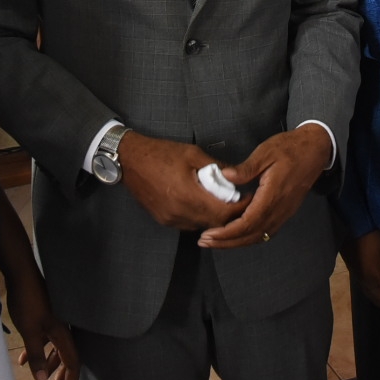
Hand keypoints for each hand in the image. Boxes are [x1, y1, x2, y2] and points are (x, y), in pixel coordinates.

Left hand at [6, 271, 79, 379]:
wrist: (22, 272)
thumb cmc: (27, 301)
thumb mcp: (29, 331)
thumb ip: (36, 356)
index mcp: (62, 333)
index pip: (72, 364)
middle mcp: (62, 329)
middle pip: (65, 361)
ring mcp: (55, 322)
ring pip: (54, 352)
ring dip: (46, 369)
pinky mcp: (45, 316)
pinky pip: (45, 341)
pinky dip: (37, 353)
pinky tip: (22, 361)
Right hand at [119, 131, 248, 231]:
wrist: (130, 160)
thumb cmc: (160, 153)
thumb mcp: (192, 153)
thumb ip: (217, 166)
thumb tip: (236, 175)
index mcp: (188, 195)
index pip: (223, 213)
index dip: (240, 208)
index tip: (249, 198)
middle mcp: (179, 212)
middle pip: (215, 223)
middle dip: (230, 213)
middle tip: (238, 199)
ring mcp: (170, 219)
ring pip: (202, 225)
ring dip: (214, 216)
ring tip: (220, 200)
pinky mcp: (164, 220)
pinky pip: (189, 224)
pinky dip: (199, 216)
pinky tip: (201, 202)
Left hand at [198, 126, 330, 247]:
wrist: (315, 150)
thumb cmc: (289, 148)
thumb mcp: (265, 152)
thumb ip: (245, 168)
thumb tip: (224, 176)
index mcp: (273, 195)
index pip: (248, 223)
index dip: (227, 232)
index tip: (209, 234)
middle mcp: (280, 209)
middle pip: (251, 235)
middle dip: (227, 242)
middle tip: (205, 242)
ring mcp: (284, 213)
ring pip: (259, 236)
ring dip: (237, 242)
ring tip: (216, 241)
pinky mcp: (285, 212)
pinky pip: (266, 231)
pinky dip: (249, 237)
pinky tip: (237, 234)